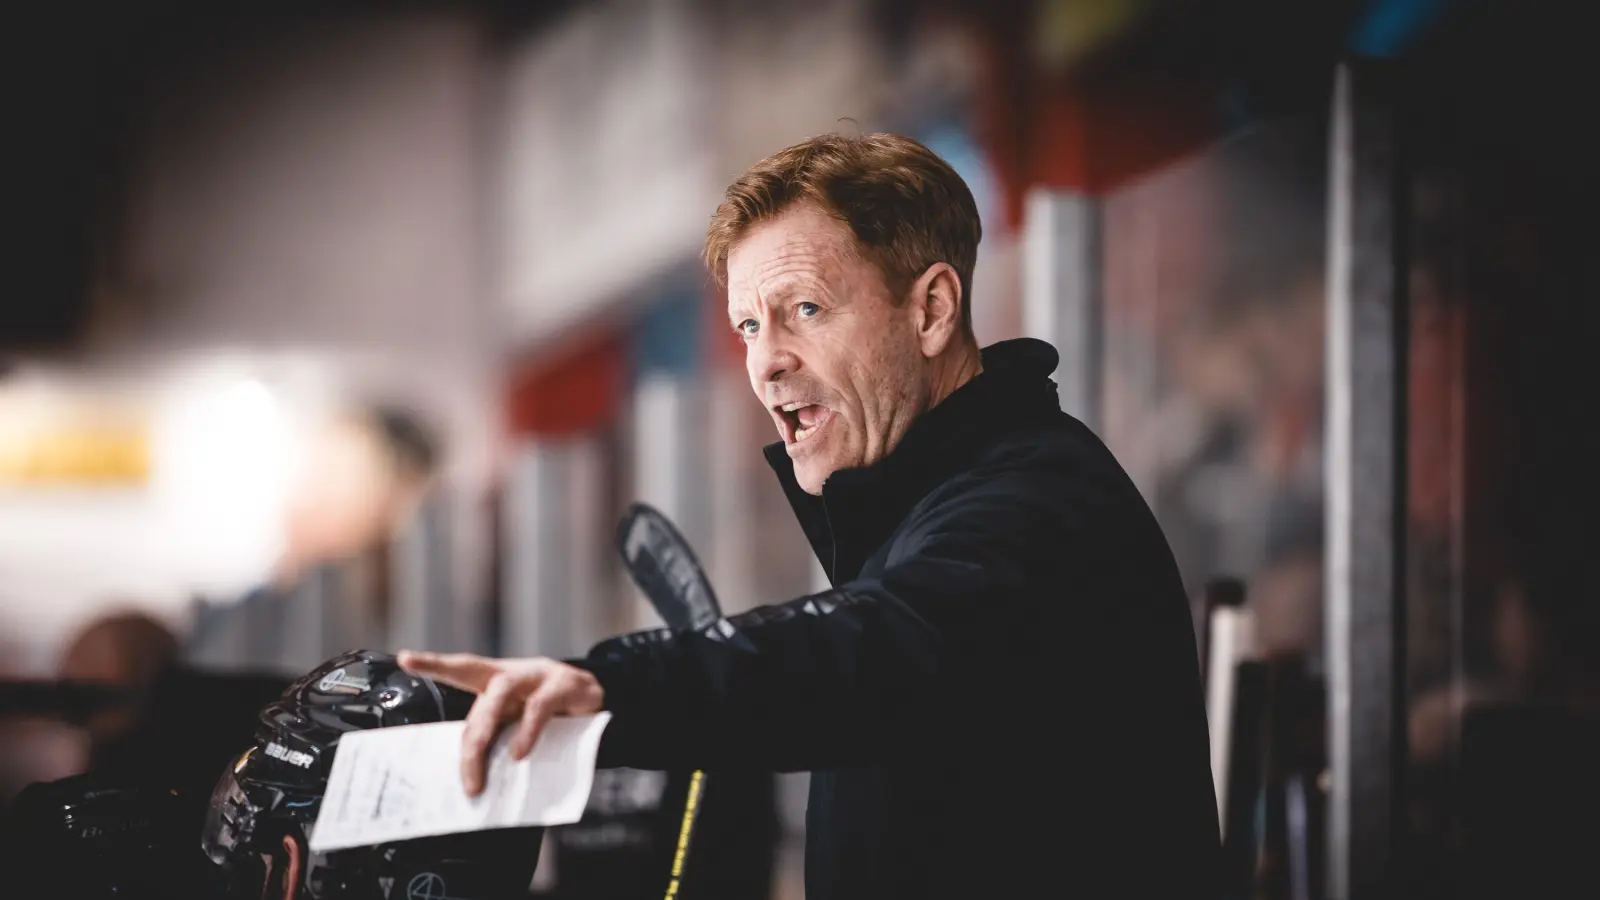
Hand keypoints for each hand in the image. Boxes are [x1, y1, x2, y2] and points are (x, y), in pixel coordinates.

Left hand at [396, 651, 604, 795]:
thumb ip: (500, 738)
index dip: (433, 662)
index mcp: (496, 680)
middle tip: (467, 781)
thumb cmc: (552, 713)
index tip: (404, 657)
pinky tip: (521, 753)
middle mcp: (513, 672)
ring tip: (485, 770)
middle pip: (479, 697)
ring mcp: (537, 673)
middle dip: (469, 741)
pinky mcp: (563, 683)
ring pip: (500, 693)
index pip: (461, 668)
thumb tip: (476, 776)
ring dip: (488, 732)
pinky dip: (527, 732)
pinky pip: (538, 707)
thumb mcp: (521, 723)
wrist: (602, 700)